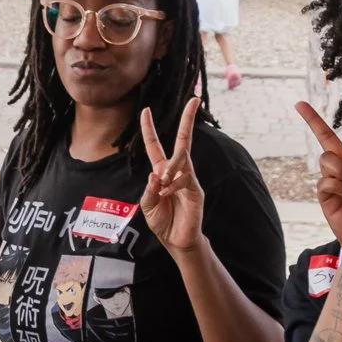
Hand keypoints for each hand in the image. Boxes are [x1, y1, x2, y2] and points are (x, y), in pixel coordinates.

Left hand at [136, 100, 207, 254]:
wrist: (177, 241)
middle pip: (183, 140)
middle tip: (194, 99)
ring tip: (163, 184)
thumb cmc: (163, 222)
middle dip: (188, 120)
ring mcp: (189, 178)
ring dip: (169, 169)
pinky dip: (174, 185)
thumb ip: (149, 190)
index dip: (149, 129)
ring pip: (182, 160)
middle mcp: (177, 171)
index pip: (155, 146)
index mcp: (161, 172)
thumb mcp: (148, 205)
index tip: (145, 110)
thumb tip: (156, 173)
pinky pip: (185, 178)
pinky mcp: (196, 190)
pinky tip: (168, 195)